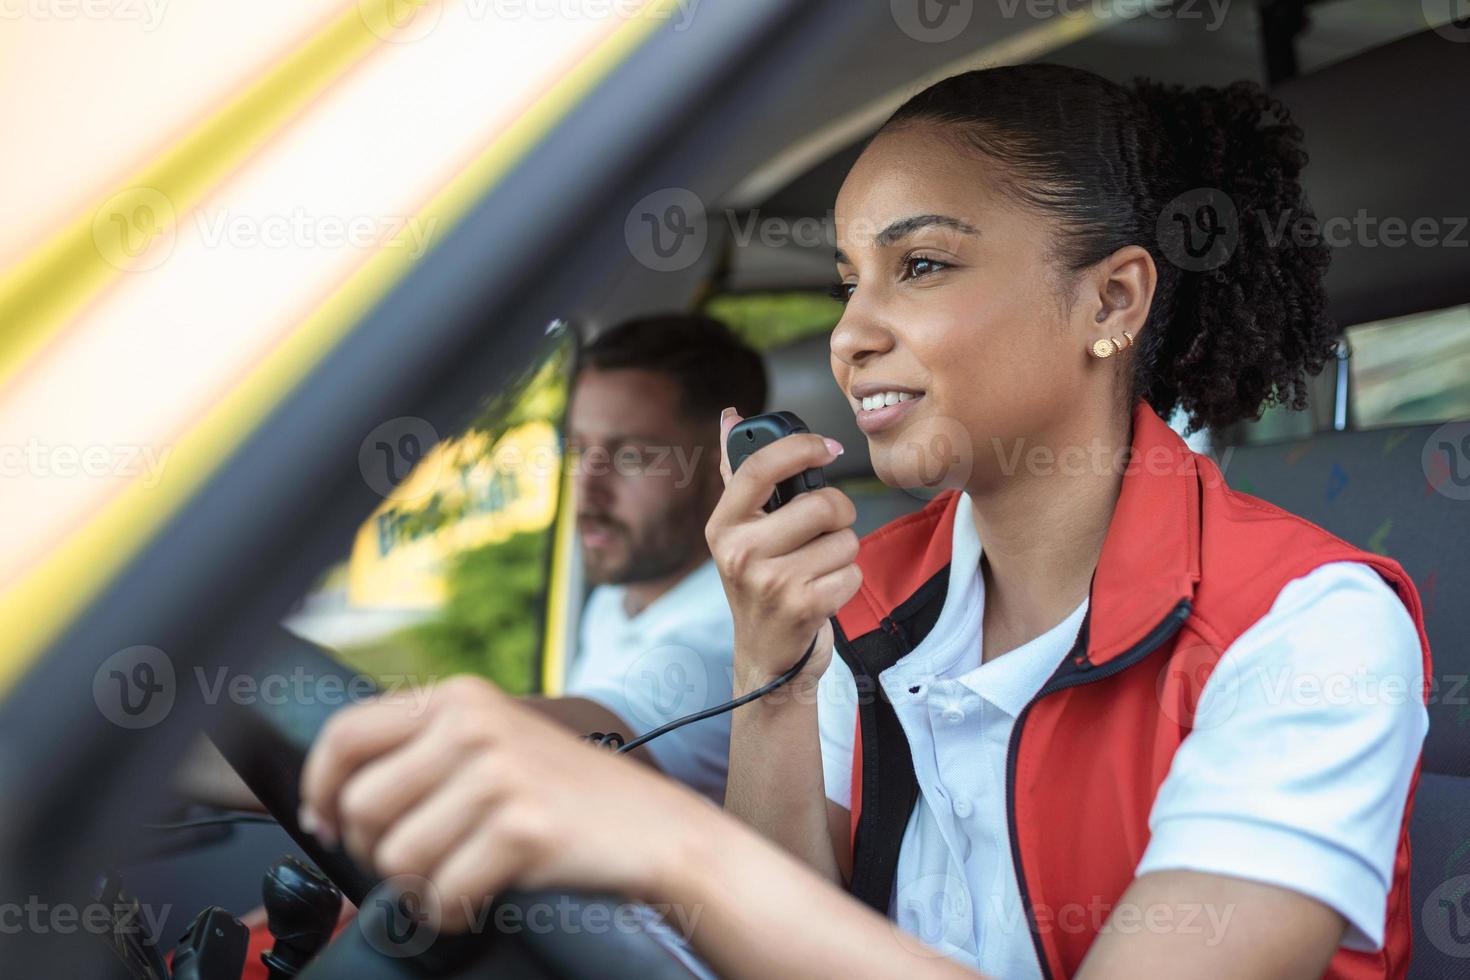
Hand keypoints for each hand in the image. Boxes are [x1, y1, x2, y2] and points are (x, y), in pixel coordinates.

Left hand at [298, 676, 709, 931]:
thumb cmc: (566, 795)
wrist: (655, 829)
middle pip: (361, 806)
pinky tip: (481, 894)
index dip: (320, 788)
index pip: (345, 735)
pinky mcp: (521, 827)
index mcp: (458, 697)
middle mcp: (474, 724)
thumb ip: (423, 749)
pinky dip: (451, 910)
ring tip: (459, 875)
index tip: (326, 822)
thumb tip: (331, 799)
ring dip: (418, 886)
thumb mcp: (493, 742)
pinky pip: (440, 894)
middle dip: (375, 850)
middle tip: (417, 859)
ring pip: (396, 857)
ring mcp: (499, 774)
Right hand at [706, 408, 861, 692]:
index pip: (759, 467)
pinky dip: (847, 582)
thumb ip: (740, 473)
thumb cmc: (762, 585)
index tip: (827, 447)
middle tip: (822, 534)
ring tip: (817, 571)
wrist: (768, 659)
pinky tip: (824, 594)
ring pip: (844, 540)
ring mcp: (769, 582)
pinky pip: (852, 573)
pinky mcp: (801, 608)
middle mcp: (739, 552)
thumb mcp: (743, 532)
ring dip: (843, 554)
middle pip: (822, 504)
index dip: (799, 447)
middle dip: (838, 516)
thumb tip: (731, 415)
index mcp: (723, 525)